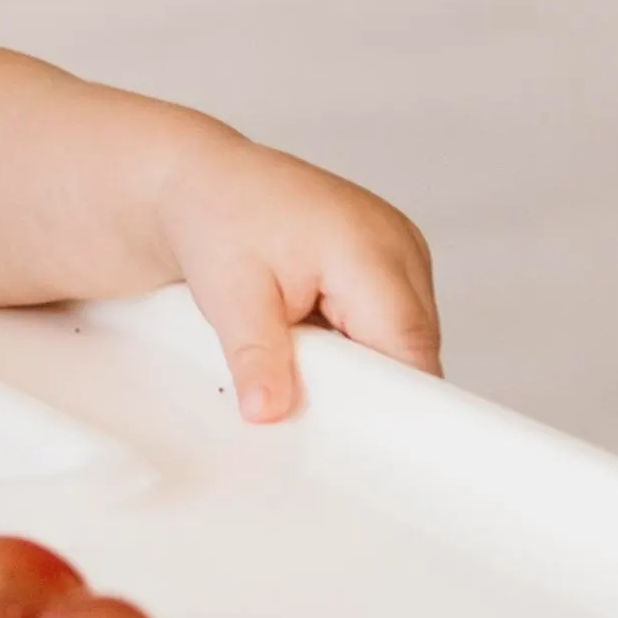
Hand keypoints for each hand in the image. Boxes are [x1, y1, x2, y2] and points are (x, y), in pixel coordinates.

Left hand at [150, 133, 439, 422]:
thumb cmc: (216, 217)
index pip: (409, 346)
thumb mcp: (229, 295)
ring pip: (406, 336)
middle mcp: (400, 243)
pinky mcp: (390, 256)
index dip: (393, 400)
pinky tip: (314, 339)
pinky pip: (392, 318)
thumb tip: (269, 412)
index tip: (361, 440)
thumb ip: (257, 356)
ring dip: (365, 360)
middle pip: (415, 346)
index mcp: (370, 249)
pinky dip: (359, 340)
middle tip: (313, 406)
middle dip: (373, 385)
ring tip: (303, 360)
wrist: (203, 178)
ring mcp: (401, 247)